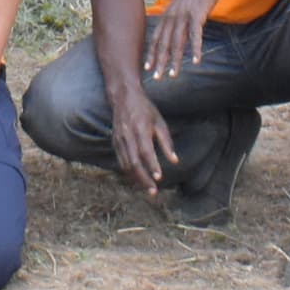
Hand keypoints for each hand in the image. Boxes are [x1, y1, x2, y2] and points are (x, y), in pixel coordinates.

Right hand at [108, 72, 178, 191]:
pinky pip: (121, 161)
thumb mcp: (160, 122)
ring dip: (136, 179)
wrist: (123, 97)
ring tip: (147, 189)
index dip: (152, 165)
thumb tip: (175, 161)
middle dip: (143, 179)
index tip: (159, 178)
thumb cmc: (145, 110)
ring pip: (125, 164)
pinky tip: (137, 179)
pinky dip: (129, 172)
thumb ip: (167, 142)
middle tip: (153, 191)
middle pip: (133, 162)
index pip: (145, 151)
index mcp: (140, 128)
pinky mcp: (114, 142)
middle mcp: (127, 135)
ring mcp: (119, 139)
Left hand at [143, 0, 225, 78]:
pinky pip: (195, 35)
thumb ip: (177, 17)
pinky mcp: (198, 14)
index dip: (151, 54)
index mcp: (168, 14)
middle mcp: (173, 16)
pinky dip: (195, 48)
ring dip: (175, 60)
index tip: (147, 69)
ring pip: (177, 42)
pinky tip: (195, 61)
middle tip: (156, 78)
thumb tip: (174, 30)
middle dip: (159, 62)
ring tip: (173, 75)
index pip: (156, 38)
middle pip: (163, 43)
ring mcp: (184, 15)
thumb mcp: (182, 4)